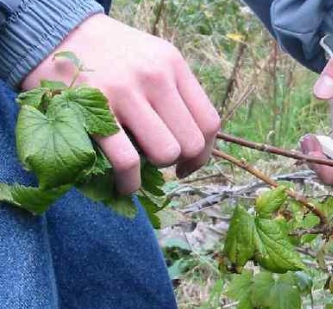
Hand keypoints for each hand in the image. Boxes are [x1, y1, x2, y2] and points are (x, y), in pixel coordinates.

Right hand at [22, 14, 219, 193]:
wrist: (54, 31)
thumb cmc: (109, 54)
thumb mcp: (151, 57)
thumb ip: (174, 91)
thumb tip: (192, 143)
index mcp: (173, 64)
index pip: (209, 122)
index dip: (203, 152)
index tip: (189, 163)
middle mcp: (154, 76)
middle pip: (191, 142)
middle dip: (179, 162)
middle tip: (161, 165)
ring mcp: (125, 92)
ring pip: (165, 153)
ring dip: (154, 170)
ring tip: (140, 166)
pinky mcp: (93, 110)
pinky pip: (127, 162)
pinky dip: (129, 182)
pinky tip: (123, 184)